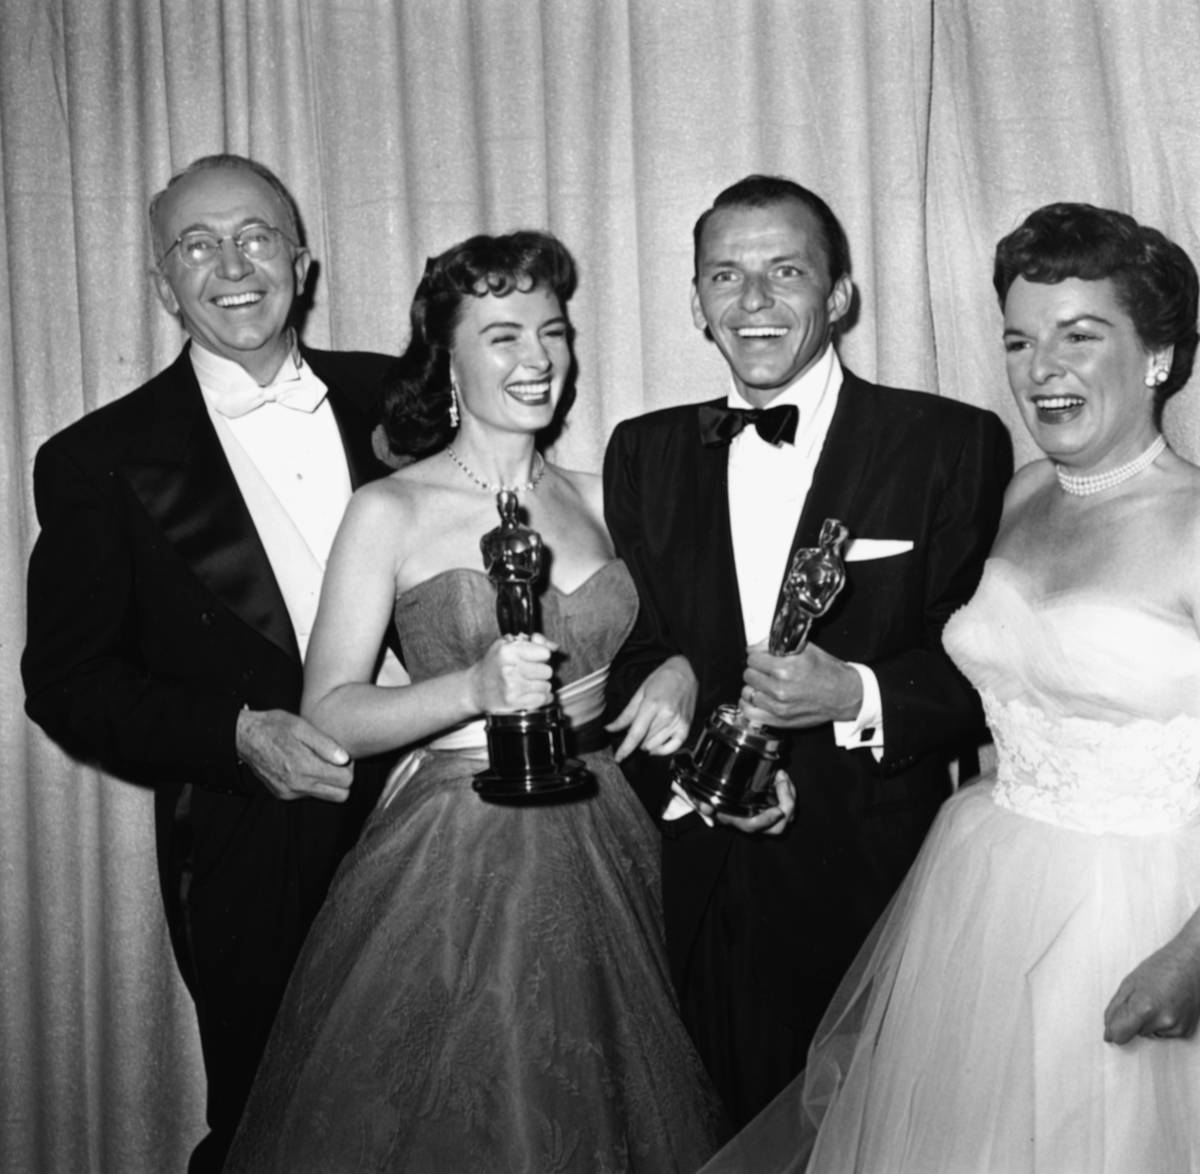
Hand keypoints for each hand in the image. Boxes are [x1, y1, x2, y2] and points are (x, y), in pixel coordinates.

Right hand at [236, 708, 353, 802]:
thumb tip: (345, 759)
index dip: (349, 767)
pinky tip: (304, 766)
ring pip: (325, 796)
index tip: (342, 756)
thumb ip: (325, 744)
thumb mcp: (302, 727)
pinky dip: (312, 783)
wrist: (245, 737)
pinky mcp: (282, 794)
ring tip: (317, 761)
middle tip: (334, 761)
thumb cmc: (275, 727)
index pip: (345, 781)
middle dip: (342, 779)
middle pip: (340, 795)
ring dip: (327, 782)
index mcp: (304, 767)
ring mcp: (289, 792)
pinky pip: (308, 795)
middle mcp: (297, 785)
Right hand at [469, 633, 556, 713]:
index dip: (543, 654)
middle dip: (542, 671)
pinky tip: (531, 693)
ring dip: (541, 685)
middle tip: (531, 671)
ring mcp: (512, 688)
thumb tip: (553, 647)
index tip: (537, 657)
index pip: (544, 653)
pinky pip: (542, 699)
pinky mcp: (514, 703)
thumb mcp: (508, 645)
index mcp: (507, 651)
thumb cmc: (494, 665)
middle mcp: (509, 669)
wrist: (476, 689)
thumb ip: (534, 642)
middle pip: (547, 671)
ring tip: (528, 682)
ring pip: (546, 686)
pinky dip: (541, 697)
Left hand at [606, 655, 696, 761]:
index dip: (625, 749)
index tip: (618, 758)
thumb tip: (610, 728)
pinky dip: (662, 750)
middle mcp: (667, 715)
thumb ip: (626, 714)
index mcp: (652, 705)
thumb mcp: (640, 692)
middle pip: (644, 740)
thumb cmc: (663, 678)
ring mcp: (678, 722)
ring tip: (645, 733)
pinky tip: (655, 747)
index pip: (636, 733)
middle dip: (635, 740)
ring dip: (646, 744)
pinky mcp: (686, 727)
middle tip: (636, 728)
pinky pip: (673, 747)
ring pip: (656, 745)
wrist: (687, 671)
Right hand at [703, 769, 794, 835]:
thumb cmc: (707, 796)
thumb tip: (706, 809)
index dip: (767, 821)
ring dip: (789, 794)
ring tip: (781, 774)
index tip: (777, 811)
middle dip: (787, 804)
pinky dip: (788, 790)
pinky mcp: (770, 804)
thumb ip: (699, 803)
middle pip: (778, 827)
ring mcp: (763, 813)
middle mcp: (752, 820)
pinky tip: (780, 775)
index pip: (754, 826)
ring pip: (786, 815)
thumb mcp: (698, 796)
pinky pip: (786, 804)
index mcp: (736, 820)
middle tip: (781, 781)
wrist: (711, 796)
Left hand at [741, 642, 862, 728]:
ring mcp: (779, 706)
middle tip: (766, 670)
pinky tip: (758, 698)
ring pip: (747, 692)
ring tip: (765, 685)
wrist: (844, 694)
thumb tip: (756, 647)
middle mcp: (781, 688)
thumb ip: (776, 645)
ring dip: (754, 687)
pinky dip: (750, 704)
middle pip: (748, 674)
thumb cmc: (827, 672)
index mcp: (786, 668)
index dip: (757, 655)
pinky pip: (749, 712)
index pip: (752, 658)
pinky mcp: (779, 720)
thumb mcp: (805, 649)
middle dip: (756, 670)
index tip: (762, 657)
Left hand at [1104, 935, 1199, 1043]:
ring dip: (1149, 1021)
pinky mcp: (1186, 1032)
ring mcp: (1177, 1028)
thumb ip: (1115, 1009)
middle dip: (1134, 1019)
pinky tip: (1168, 1006)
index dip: (1114, 1031)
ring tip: (1158, 1000)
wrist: (1190, 964)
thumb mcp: (1129, 984)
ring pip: (1149, 1033)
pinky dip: (1162, 1023)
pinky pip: (1164, 1033)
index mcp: (1144, 1007)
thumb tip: (1108, 1032)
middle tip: (1144, 998)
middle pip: (1135, 1033)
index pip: (1120, 1034)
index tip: (1111, 1028)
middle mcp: (1162, 1021)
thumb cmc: (1159, 969)